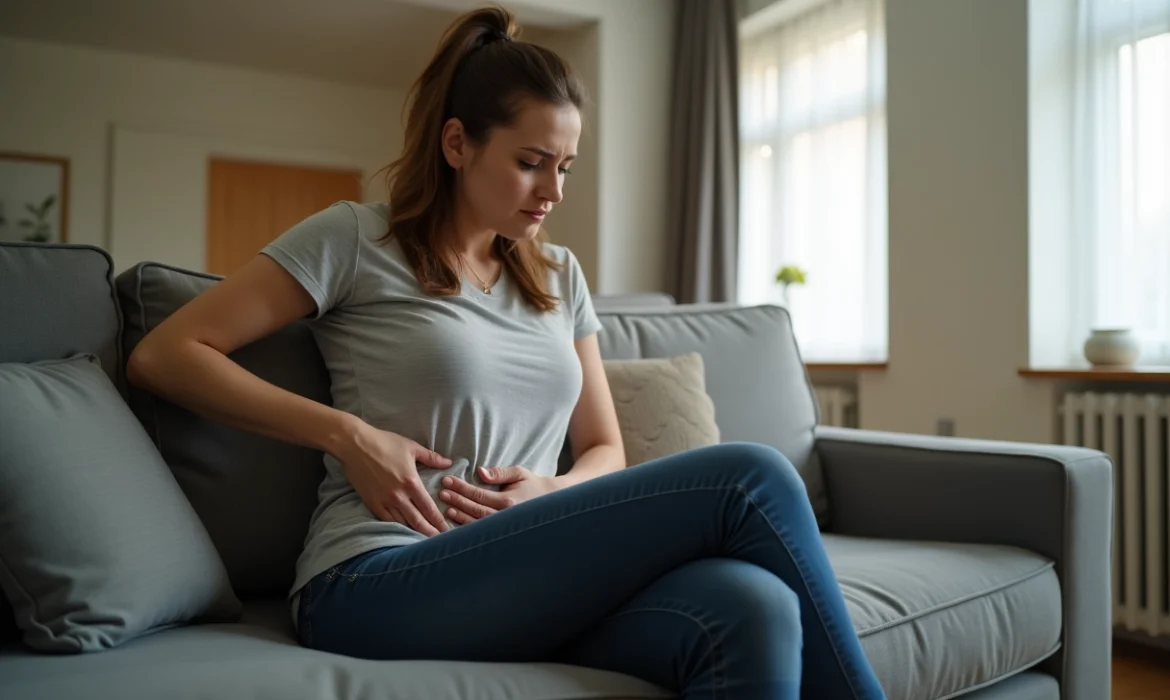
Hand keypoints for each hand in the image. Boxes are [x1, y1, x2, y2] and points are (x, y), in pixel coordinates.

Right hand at [332, 421, 452, 535]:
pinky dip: (395, 527)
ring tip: (423, 540)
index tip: (447, 531)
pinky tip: (402, 532)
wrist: (354, 445)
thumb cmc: (384, 443)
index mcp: (411, 483)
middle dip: (429, 533)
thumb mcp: (411, 447)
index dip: (439, 522)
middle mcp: (399, 496)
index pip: (429, 508)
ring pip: (401, 523)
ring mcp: (384, 501)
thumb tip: (448, 462)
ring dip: (413, 532)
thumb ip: (431, 457)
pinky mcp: (371, 503)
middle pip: (417, 521)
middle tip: (439, 542)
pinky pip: (385, 520)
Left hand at [439, 466, 559, 524]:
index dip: (462, 488)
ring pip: (477, 524)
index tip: (447, 480)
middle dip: (457, 500)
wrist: (551, 504)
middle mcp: (505, 516)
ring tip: (446, 508)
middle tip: (441, 493)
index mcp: (508, 501)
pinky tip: (457, 524)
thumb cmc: (533, 485)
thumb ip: (500, 473)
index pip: (479, 494)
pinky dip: (468, 529)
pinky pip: (483, 532)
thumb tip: (480, 472)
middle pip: (475, 509)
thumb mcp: (520, 473)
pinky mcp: (503, 534)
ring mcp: (504, 528)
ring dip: (460, 516)